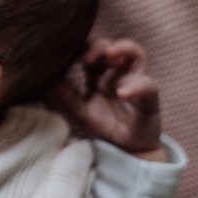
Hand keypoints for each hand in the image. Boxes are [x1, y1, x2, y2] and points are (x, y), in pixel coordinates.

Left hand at [43, 38, 162, 153]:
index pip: (91, 50)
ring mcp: (135, 81)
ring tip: (110, 54)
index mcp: (99, 74)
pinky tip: (122, 93)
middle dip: (99, 46)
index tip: (68, 55)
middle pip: (111, 46)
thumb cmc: (107, 127)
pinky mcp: (150, 96)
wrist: (128, 151)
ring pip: (136, 54)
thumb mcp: (83, 113)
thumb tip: (48, 82)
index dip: (81, 48)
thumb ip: (69, 98)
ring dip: (123, 49)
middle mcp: (118, 73)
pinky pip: (147, 85)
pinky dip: (135, 86)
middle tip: (85, 57)